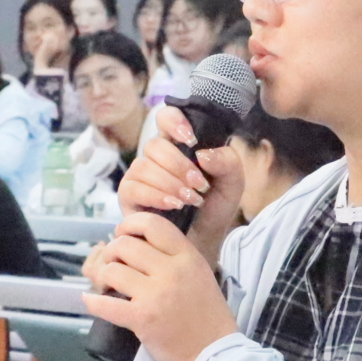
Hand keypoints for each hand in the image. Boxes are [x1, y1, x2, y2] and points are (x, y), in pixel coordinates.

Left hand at [82, 212, 236, 360]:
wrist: (212, 352)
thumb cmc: (206, 314)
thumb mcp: (199, 273)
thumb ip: (173, 256)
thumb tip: (137, 243)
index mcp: (188, 257)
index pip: (153, 224)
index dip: (130, 224)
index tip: (122, 233)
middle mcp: (171, 271)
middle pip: (125, 245)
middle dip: (112, 252)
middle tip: (113, 263)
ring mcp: (155, 295)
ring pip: (112, 270)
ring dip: (103, 276)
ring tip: (107, 284)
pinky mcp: (141, 318)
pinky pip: (105, 304)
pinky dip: (92, 302)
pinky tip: (90, 300)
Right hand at [112, 106, 244, 267]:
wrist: (204, 242)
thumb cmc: (214, 210)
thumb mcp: (233, 184)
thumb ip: (228, 162)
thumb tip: (202, 153)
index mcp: (178, 146)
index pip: (166, 117)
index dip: (174, 121)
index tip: (191, 139)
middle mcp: (155, 158)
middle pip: (154, 145)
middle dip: (179, 165)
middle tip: (199, 185)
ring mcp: (139, 177)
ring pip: (143, 166)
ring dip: (169, 182)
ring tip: (190, 200)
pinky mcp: (128, 198)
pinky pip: (132, 188)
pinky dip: (156, 195)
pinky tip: (174, 206)